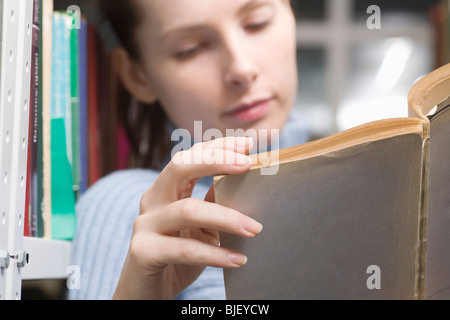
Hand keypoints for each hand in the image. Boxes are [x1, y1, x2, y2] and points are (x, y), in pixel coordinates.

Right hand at [113, 136, 262, 299]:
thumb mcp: (201, 227)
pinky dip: (214, 255)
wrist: (146, 292)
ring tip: (255, 228)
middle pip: (179, 167)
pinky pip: (184, 249)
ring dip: (226, 217)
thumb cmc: (177, 256)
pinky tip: (238, 259)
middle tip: (247, 165)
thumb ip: (214, 205)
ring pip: (187, 210)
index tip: (246, 144)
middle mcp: (152, 201)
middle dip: (215, 160)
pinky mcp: (144, 251)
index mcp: (166, 190)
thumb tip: (246, 184)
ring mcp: (145, 225)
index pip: (189, 157)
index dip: (217, 147)